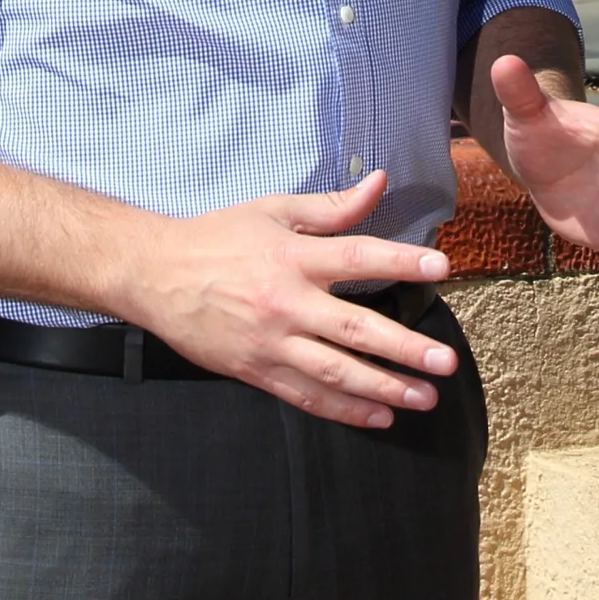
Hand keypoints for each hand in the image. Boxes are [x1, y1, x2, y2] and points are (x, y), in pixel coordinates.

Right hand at [124, 172, 459, 429]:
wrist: (154, 275)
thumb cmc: (217, 237)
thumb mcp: (273, 211)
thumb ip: (331, 206)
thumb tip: (380, 183)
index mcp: (292, 257)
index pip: (356, 256)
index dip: (400, 261)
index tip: (440, 268)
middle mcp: (285, 302)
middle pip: (354, 328)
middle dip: (404, 348)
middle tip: (444, 362)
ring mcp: (270, 342)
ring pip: (335, 372)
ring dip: (383, 388)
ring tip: (424, 398)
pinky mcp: (255, 370)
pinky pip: (306, 395)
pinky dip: (344, 409)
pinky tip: (378, 416)